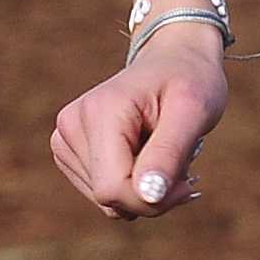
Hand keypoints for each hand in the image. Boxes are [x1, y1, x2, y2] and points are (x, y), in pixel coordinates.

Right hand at [51, 32, 226, 220]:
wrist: (174, 59)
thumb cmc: (189, 80)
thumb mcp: (194, 111)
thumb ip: (169, 154)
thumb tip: (148, 196)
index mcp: (100, 111)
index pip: (112, 188)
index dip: (153, 199)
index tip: (189, 181)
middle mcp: (72, 124)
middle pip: (108, 197)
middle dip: (152, 195)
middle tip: (182, 166)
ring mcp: (65, 138)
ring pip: (106, 201)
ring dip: (143, 189)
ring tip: (161, 152)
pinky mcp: (68, 151)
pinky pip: (103, 194)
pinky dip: (131, 186)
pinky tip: (146, 156)